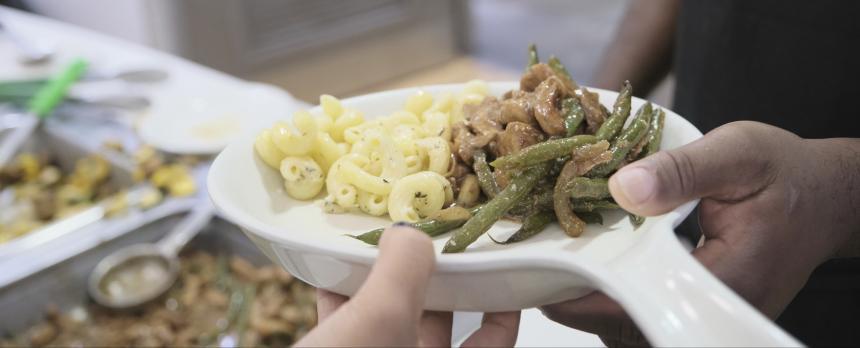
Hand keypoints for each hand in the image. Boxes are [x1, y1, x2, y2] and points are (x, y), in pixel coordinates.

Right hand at [295, 224, 520, 346]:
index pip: (494, 339)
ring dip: (380, 292)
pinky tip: (329, 280)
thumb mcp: (381, 318)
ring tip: (372, 254)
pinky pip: (350, 338)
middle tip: (423, 247)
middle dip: (429, 285)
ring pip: (389, 332)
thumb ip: (404, 269)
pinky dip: (343, 309)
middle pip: (438, 331)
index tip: (494, 266)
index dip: (500, 301)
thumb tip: (411, 236)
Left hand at [541, 121, 859, 345]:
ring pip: (640, 327)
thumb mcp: (737, 153)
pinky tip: (603, 265)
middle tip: (544, 267)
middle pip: (633, 326)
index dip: (585, 301)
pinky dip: (623, 296)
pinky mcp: (703, 305)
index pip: (641, 308)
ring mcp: (710, 312)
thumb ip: (681, 172)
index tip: (544, 281)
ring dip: (600, 302)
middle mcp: (716, 307)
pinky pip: (654, 314)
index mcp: (726, 277)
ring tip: (565, 265)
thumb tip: (622, 188)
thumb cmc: (786, 173)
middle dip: (583, 303)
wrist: (824, 195)